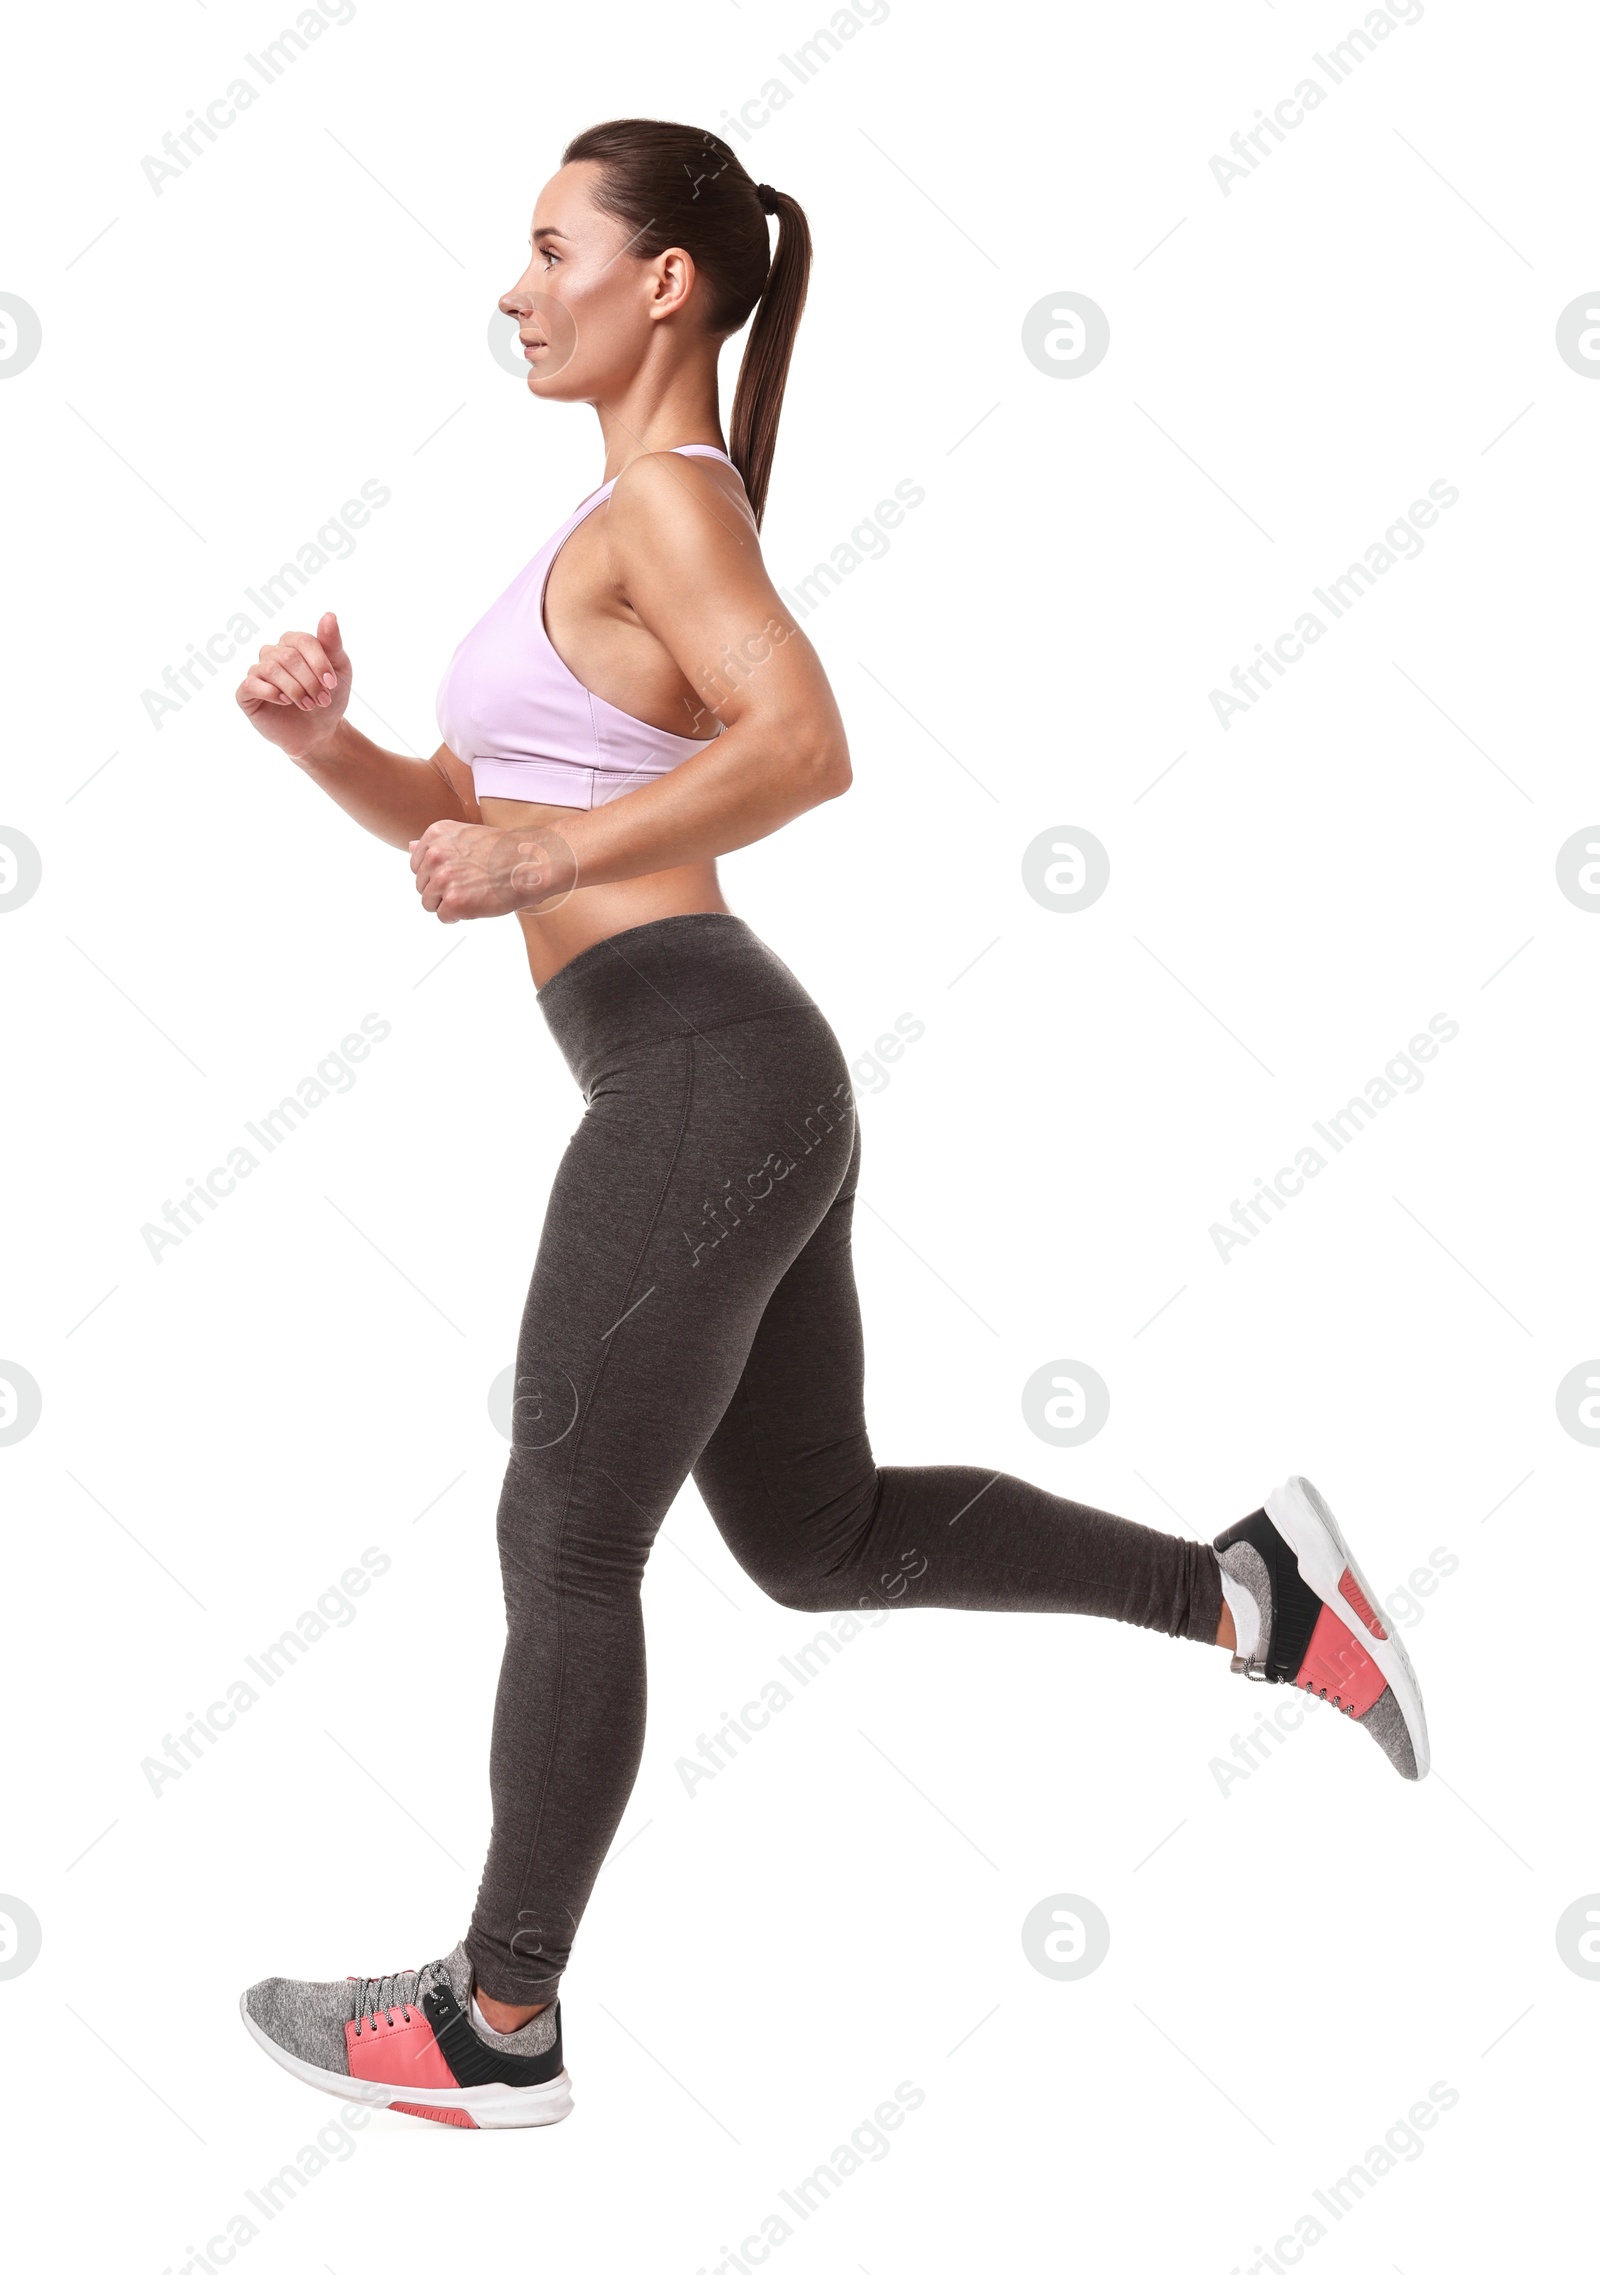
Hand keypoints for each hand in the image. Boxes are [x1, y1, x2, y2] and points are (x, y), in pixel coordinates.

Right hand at [235, 610, 350, 759]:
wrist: (319, 733)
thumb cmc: (329, 698)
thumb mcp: (340, 670)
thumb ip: (332, 643)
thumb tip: (329, 615)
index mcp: (293, 643)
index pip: (303, 641)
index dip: (319, 662)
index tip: (332, 685)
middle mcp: (272, 653)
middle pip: (288, 656)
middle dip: (309, 681)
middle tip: (322, 700)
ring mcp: (258, 672)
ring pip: (271, 669)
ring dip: (295, 689)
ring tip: (309, 705)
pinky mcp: (247, 693)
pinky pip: (251, 684)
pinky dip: (271, 692)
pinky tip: (286, 702)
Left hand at [409, 819, 577, 921]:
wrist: (530, 863)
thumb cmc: (504, 851)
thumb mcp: (465, 836)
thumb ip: (436, 845)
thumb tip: (410, 847)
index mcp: (435, 835)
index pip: (417, 864)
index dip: (437, 873)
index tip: (458, 873)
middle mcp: (435, 855)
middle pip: (422, 885)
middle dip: (442, 890)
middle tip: (469, 885)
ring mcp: (444, 879)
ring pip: (429, 903)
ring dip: (448, 904)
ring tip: (472, 894)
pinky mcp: (455, 902)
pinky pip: (443, 917)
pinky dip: (458, 916)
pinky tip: (476, 904)